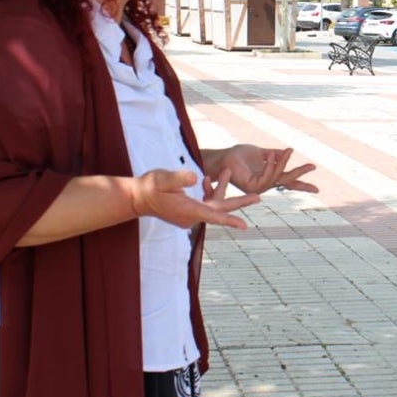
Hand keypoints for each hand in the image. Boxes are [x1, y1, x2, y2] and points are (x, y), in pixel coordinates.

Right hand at [130, 167, 258, 229]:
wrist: (138, 197)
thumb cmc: (149, 187)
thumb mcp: (162, 179)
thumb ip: (179, 178)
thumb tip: (196, 177)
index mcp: (188, 210)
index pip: (213, 216)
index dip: (229, 220)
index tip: (244, 225)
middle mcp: (192, 215)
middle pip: (220, 210)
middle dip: (239, 203)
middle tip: (258, 197)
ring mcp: (190, 215)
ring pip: (213, 204)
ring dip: (221, 189)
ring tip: (228, 171)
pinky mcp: (188, 211)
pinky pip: (205, 203)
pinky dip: (209, 191)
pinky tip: (206, 178)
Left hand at [217, 144, 317, 194]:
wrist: (223, 158)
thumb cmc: (239, 156)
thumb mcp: (260, 153)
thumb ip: (273, 154)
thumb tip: (287, 151)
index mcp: (269, 176)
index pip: (288, 181)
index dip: (302, 183)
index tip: (317, 189)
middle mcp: (265, 184)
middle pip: (287, 181)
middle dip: (300, 173)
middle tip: (313, 166)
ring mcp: (259, 186)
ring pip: (277, 177)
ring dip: (283, 163)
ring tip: (289, 151)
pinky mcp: (251, 186)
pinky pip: (266, 177)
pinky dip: (271, 166)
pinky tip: (272, 156)